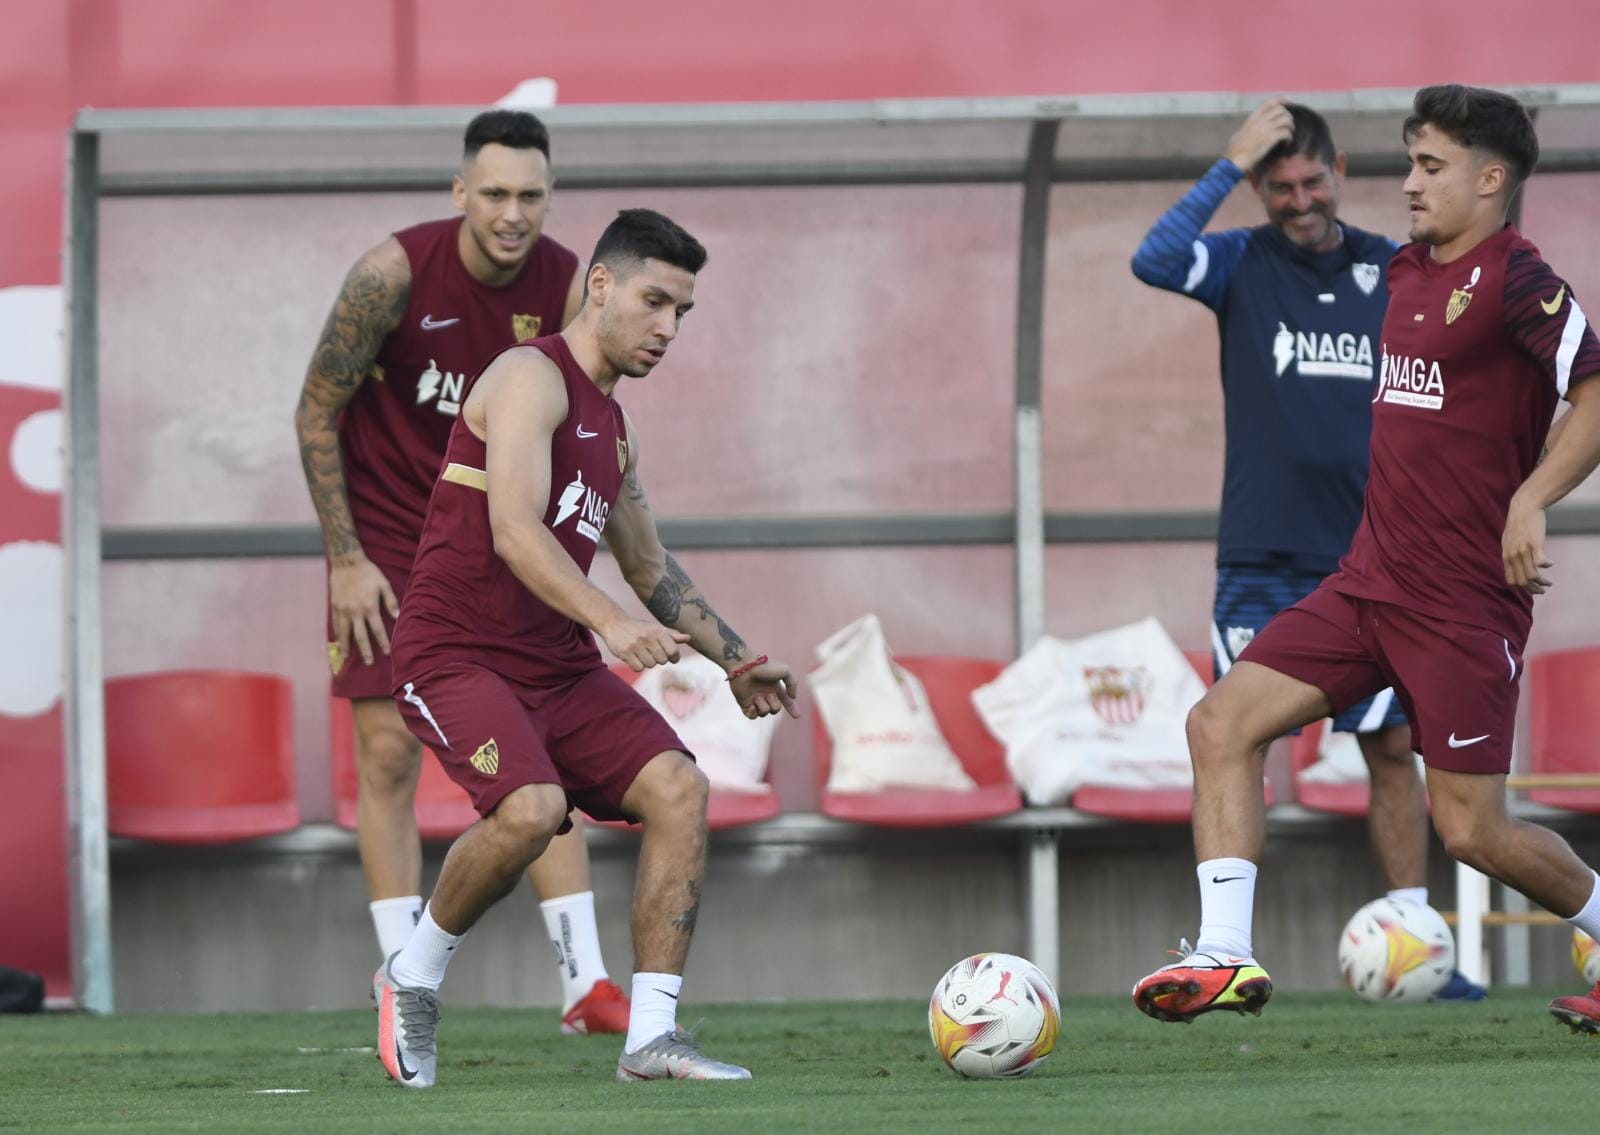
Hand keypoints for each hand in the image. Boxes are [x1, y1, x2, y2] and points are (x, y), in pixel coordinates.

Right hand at [329, 552, 398, 666]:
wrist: (347, 561)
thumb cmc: (368, 572)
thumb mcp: (384, 583)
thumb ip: (391, 601)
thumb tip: (398, 617)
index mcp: (370, 607)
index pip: (377, 629)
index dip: (383, 642)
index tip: (386, 653)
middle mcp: (355, 611)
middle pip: (361, 636)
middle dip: (366, 651)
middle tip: (369, 663)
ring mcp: (343, 610)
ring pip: (344, 633)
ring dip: (346, 646)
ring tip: (346, 657)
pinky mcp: (334, 606)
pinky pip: (335, 624)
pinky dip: (337, 634)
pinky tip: (337, 641)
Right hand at [603, 618, 689, 670]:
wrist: (614, 623)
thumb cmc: (639, 628)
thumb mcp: (656, 628)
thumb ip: (672, 635)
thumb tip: (688, 638)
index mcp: (657, 631)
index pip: (673, 651)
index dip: (674, 657)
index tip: (671, 656)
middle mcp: (647, 637)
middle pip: (662, 660)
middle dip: (659, 659)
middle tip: (652, 652)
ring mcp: (635, 646)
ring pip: (650, 665)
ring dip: (647, 662)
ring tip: (642, 653)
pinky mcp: (625, 653)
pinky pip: (638, 668)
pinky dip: (638, 665)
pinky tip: (634, 657)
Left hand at [729, 660, 799, 719]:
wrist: (745, 667)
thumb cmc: (764, 667)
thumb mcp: (785, 671)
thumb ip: (793, 683)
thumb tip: (793, 697)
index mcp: (775, 688)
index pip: (785, 701)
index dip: (791, 708)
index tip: (797, 716)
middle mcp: (765, 695)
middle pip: (775, 710)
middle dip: (774, 705)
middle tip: (768, 694)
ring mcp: (755, 700)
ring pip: (764, 713)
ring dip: (763, 706)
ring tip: (757, 696)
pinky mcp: (744, 704)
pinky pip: (752, 716)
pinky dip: (754, 713)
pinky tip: (752, 705)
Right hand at [1226, 99, 1294, 170]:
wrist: (1235, 160)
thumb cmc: (1234, 150)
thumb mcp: (1239, 134)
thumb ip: (1246, 128)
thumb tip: (1246, 129)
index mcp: (1252, 118)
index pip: (1268, 103)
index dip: (1280, 100)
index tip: (1288, 103)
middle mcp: (1260, 121)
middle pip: (1280, 110)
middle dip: (1288, 116)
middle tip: (1288, 124)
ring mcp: (1266, 129)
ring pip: (1286, 120)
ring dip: (1290, 127)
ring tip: (1289, 134)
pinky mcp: (1271, 139)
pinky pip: (1286, 133)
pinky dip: (1289, 138)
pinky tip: (1286, 144)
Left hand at [1503, 495, 1552, 593]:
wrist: (1523, 508)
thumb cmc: (1517, 524)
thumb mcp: (1508, 541)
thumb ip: (1510, 554)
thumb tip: (1515, 566)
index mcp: (1506, 556)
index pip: (1512, 581)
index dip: (1522, 588)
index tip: (1531, 589)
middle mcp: (1513, 556)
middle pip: (1523, 582)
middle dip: (1534, 590)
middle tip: (1543, 590)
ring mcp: (1523, 550)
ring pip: (1532, 575)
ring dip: (1543, 582)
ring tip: (1549, 582)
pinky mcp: (1534, 544)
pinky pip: (1540, 562)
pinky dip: (1546, 565)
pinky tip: (1550, 563)